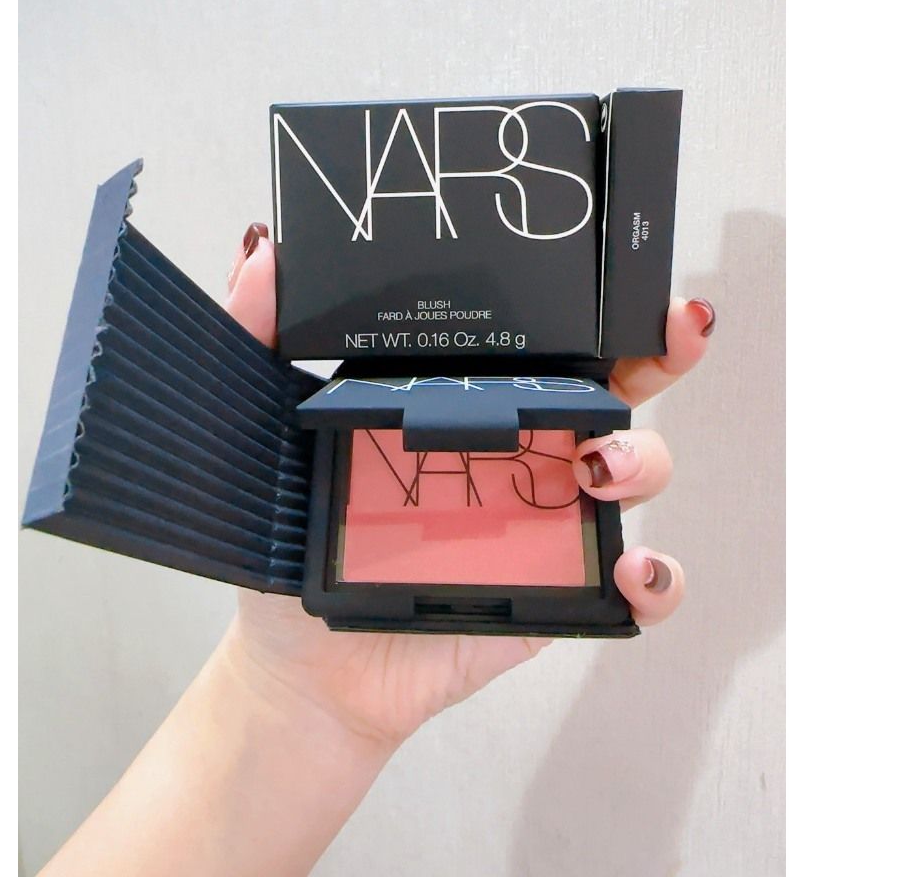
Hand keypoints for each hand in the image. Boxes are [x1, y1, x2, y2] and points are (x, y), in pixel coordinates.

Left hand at [221, 224, 713, 747]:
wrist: (306, 667)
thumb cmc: (292, 551)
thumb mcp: (264, 436)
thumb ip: (258, 340)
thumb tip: (264, 256)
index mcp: (464, 403)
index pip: (541, 341)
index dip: (596, 307)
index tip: (629, 281)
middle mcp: (519, 450)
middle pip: (612, 390)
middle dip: (657, 357)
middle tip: (665, 341)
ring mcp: (545, 520)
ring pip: (636, 470)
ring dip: (643, 458)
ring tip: (596, 469)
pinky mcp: (561, 594)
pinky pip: (638, 584)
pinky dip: (660, 577)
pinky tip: (631, 570)